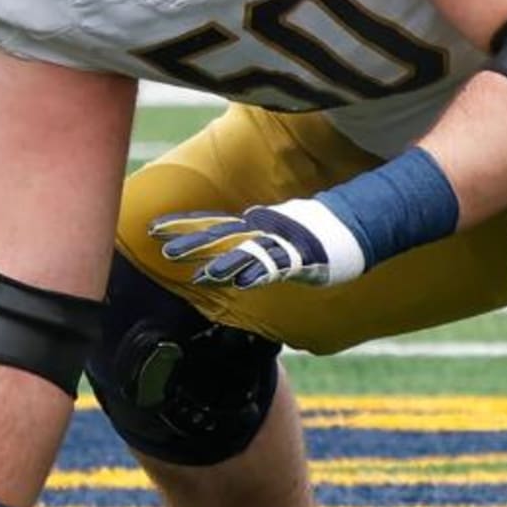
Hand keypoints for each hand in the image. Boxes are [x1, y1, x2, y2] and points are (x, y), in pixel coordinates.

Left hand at [150, 198, 365, 288]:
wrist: (353, 226)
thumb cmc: (313, 233)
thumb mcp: (274, 236)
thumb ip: (251, 242)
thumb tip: (228, 253)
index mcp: (254, 225)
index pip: (212, 224)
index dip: (183, 225)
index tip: (153, 229)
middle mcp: (263, 232)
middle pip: (222, 236)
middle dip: (194, 242)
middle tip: (165, 252)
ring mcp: (281, 243)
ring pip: (248, 253)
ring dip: (225, 264)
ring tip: (203, 276)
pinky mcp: (301, 257)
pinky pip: (278, 267)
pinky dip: (261, 273)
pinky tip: (245, 283)